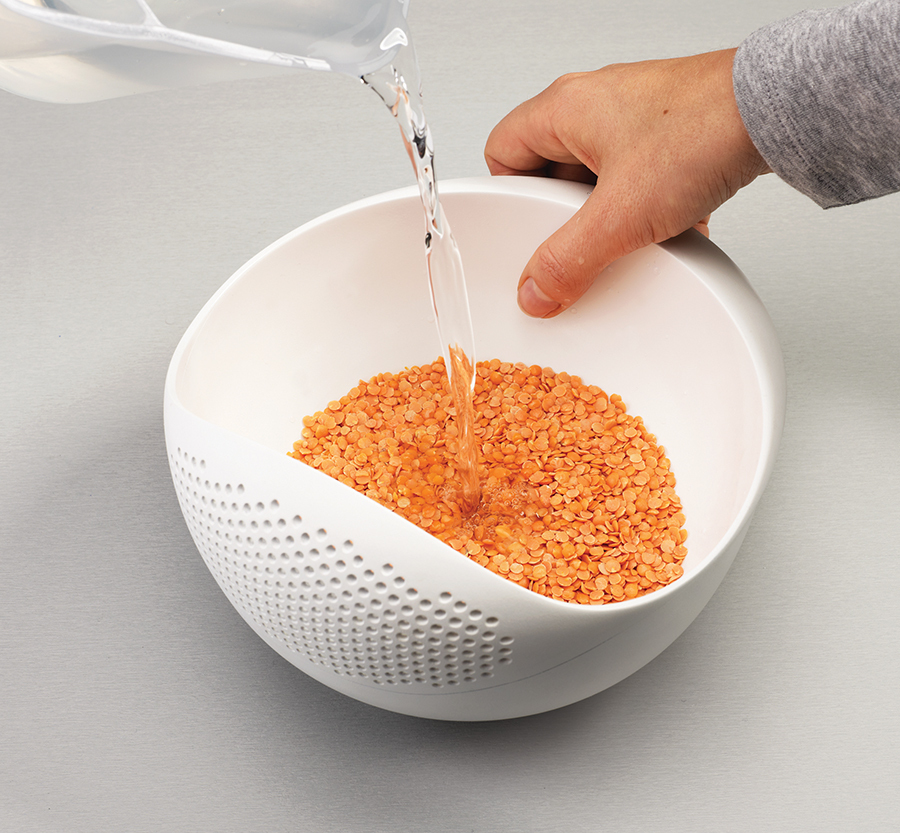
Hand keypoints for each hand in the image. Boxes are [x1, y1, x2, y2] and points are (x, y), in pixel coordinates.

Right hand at [484, 49, 768, 316]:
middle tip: (577, 241)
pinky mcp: (666, 129)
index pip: (502, 154)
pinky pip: (632, 178)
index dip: (510, 200)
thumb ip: (568, 260)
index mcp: (562, 107)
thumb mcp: (619, 216)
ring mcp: (631, 114)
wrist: (775, 112)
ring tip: (625, 234)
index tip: (527, 235)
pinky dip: (641, 207)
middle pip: (548, 172)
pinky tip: (660, 229)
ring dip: (606, 214)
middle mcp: (593, 103)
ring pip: (594, 178)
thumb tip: (537, 290)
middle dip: (562, 216)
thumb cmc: (703, 129)